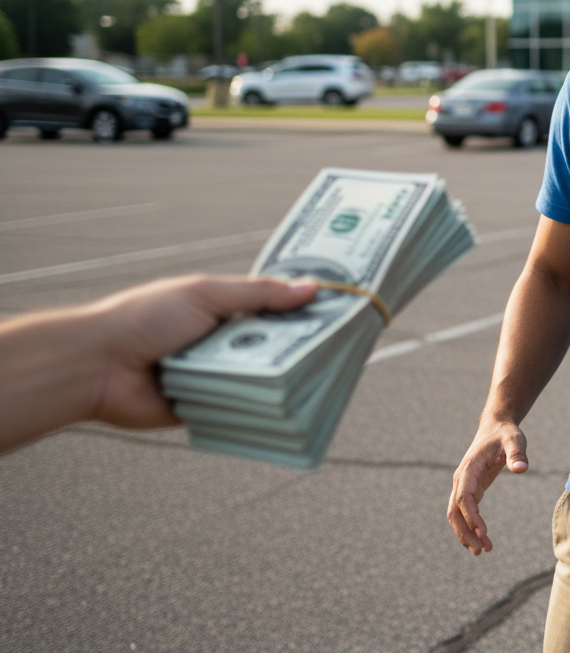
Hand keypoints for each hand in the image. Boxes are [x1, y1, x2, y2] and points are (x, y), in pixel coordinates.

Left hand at [91, 274, 318, 429]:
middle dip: (302, 349)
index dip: (305, 312)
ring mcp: (217, 376)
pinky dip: (260, 410)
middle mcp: (224, 343)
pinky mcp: (209, 408)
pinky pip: (243, 410)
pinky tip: (291, 410)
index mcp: (224, 310)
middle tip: (342, 349)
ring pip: (262, 380)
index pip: (275, 310)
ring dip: (282, 381)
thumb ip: (259, 293)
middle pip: (275, 347)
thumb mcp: (207, 294)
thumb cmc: (145, 318)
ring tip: (324, 381)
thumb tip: (312, 288)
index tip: (340, 315)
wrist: (97, 366)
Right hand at [448, 420, 528, 554]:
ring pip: (456, 514)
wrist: (496, 427)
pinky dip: (469, 527)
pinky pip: (464, 512)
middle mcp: (461, 479)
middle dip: (465, 532)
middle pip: (454, 510)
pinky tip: (481, 539)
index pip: (464, 497)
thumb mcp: (514, 440)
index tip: (483, 533)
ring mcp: (463, 485)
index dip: (471, 517)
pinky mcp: (470, 488)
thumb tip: (521, 469)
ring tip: (483, 551)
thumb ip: (517, 454)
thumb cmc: (505, 434)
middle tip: (481, 551)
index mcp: (469, 469)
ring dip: (465, 534)